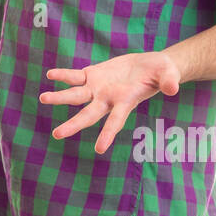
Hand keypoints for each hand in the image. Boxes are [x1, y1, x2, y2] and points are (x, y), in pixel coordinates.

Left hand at [39, 52, 180, 153]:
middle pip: (88, 115)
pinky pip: (75, 76)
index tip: (99, 150)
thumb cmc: (162, 74)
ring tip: (42, 98)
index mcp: (125, 102)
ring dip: (59, 97)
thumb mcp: (168, 75)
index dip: (108, 135)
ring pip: (75, 95)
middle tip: (57, 135)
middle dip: (73, 125)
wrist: (150, 65)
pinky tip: (50, 74)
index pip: (115, 122)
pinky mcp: (93, 75)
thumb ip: (169, 81)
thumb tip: (173, 89)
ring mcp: (98, 88)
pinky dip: (63, 75)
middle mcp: (107, 99)